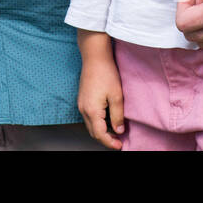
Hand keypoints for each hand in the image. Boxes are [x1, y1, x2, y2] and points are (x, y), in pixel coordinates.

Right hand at [75, 30, 123, 148]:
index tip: (120, 145)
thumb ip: (117, 116)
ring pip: (90, 125)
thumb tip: (119, 130)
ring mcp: (81, 104)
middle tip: (119, 141)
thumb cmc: (106, 74)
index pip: (100, 134)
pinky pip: (89, 117)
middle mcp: (83, 109)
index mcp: (91, 110)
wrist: (94, 57)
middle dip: (105, 139)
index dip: (110, 142)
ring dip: (101, 131)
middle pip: (93, 132)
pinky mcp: (82, 99)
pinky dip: (97, 122)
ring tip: (115, 131)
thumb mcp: (116, 96)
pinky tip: (107, 119)